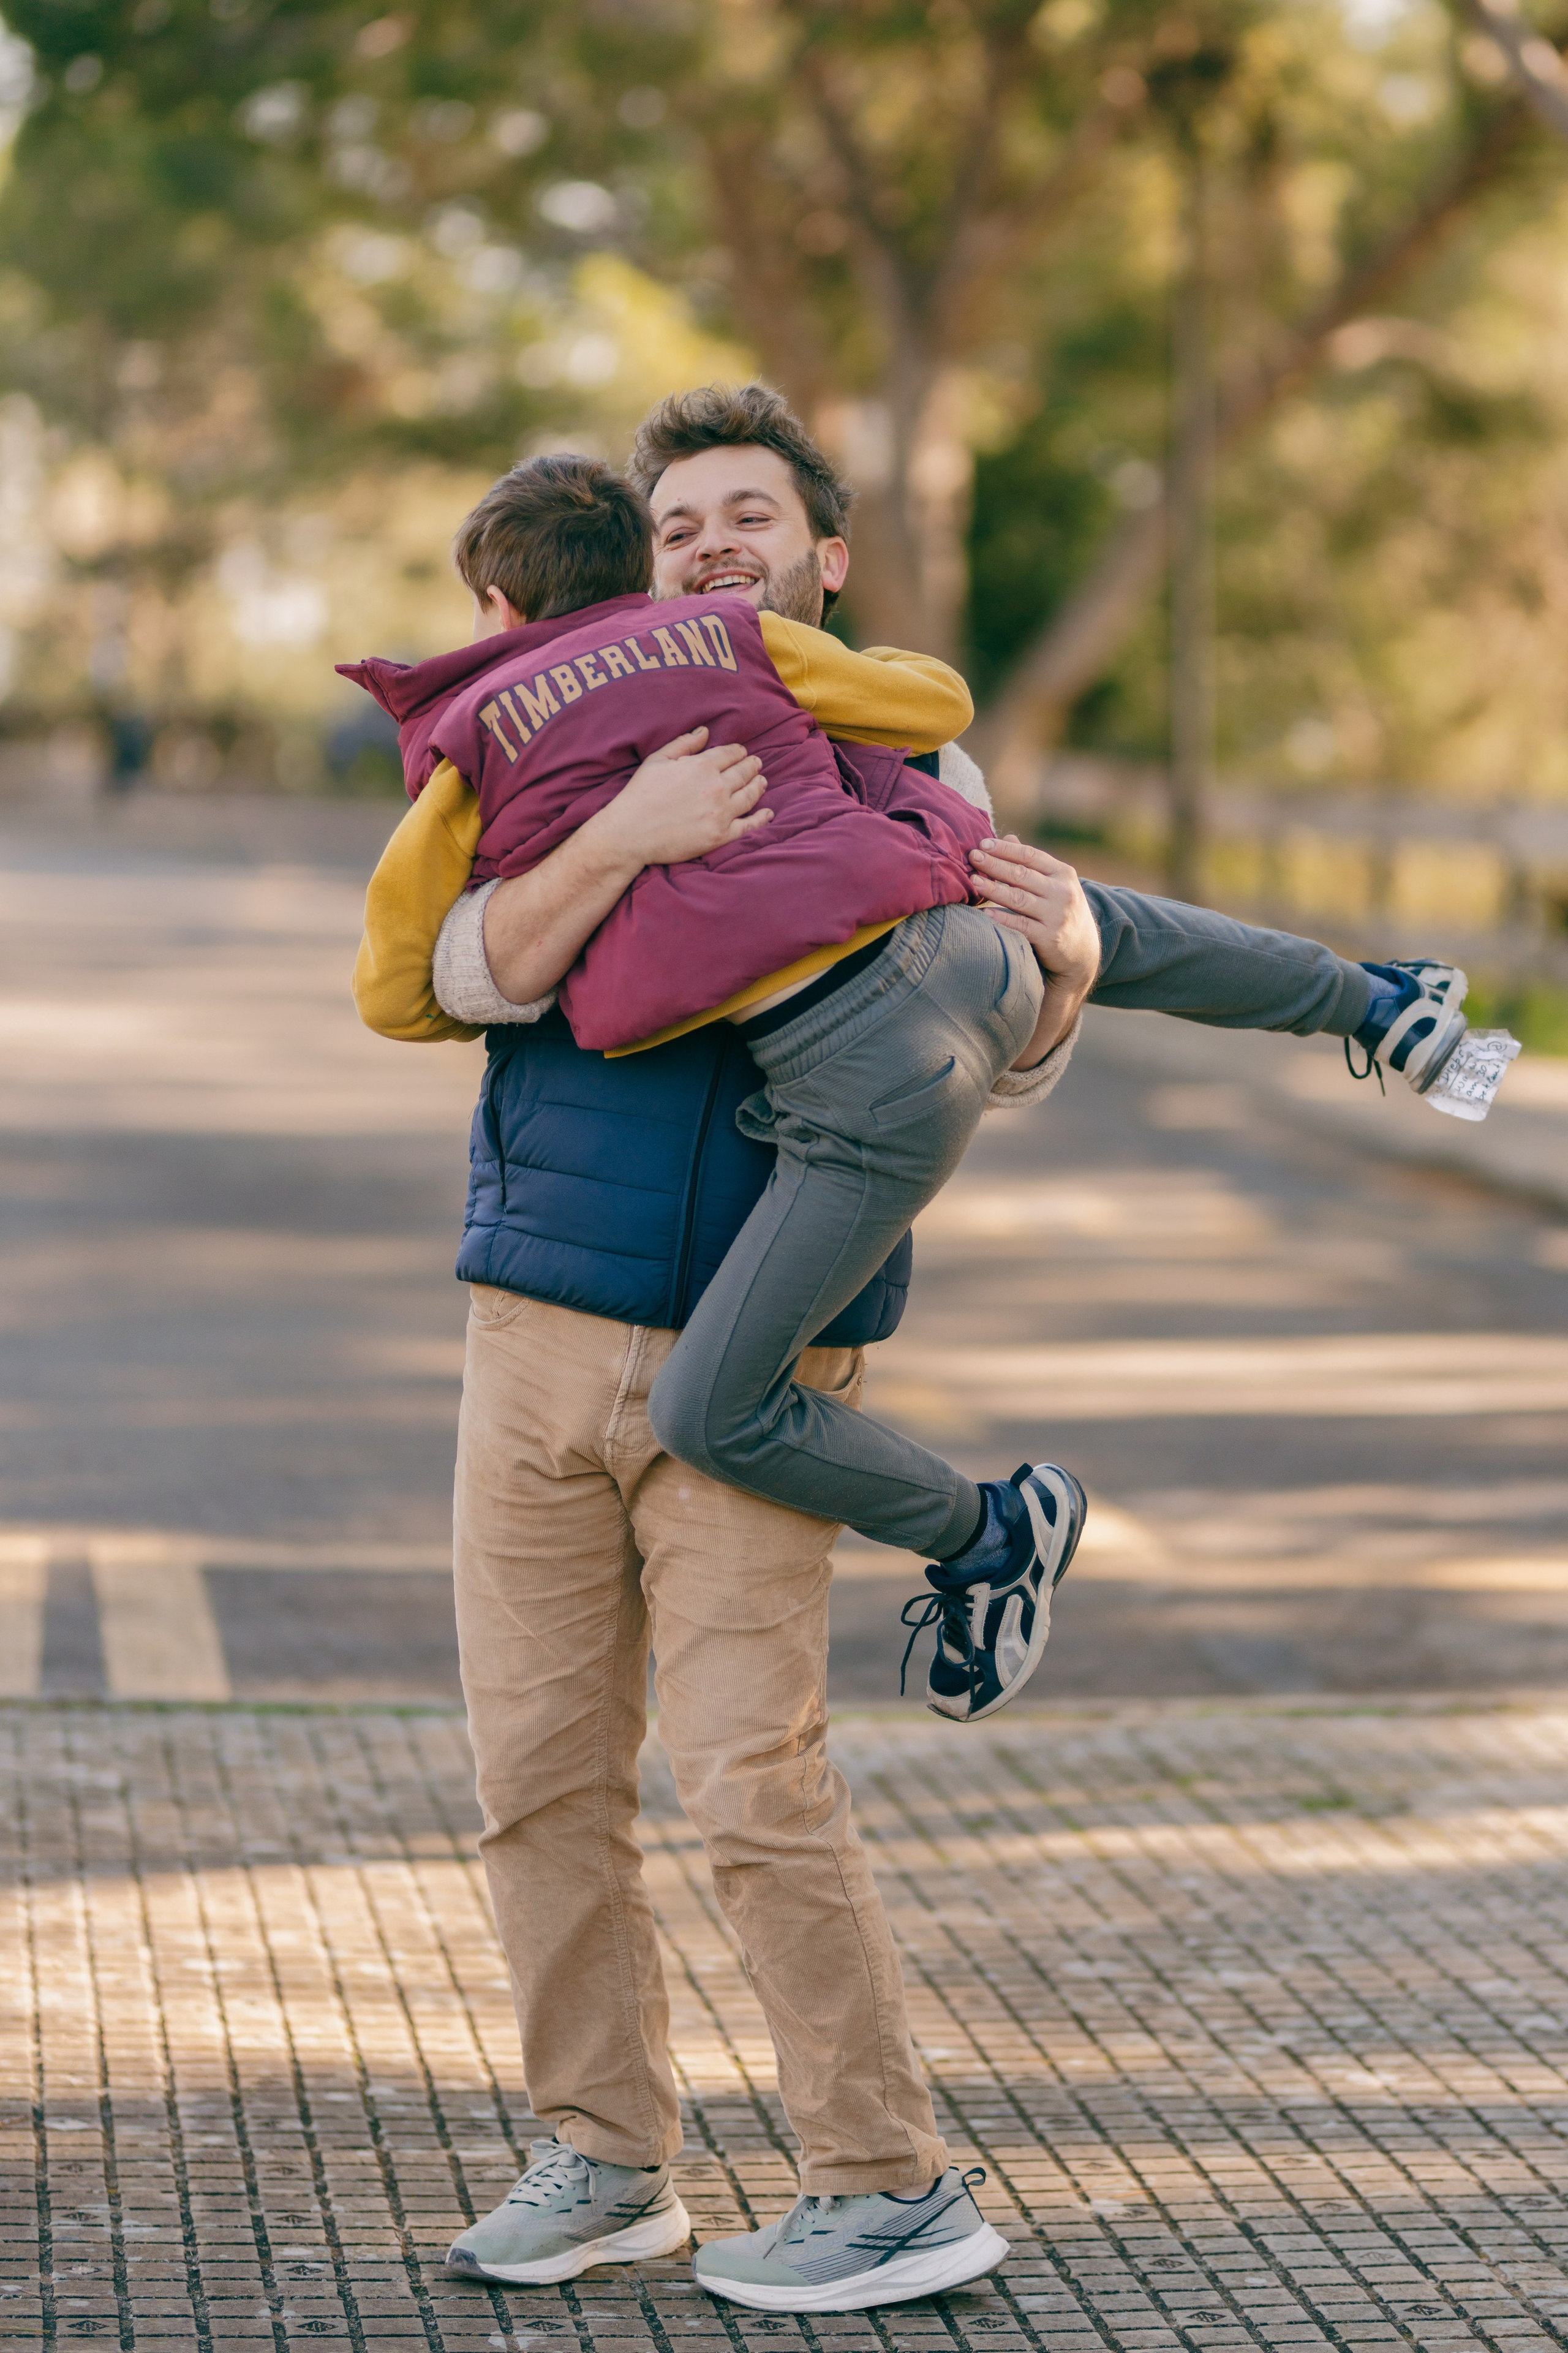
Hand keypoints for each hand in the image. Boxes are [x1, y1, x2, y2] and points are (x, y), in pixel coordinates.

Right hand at [591, 726, 771, 870]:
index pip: (731, 754)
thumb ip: (684, 744)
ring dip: (759, 786)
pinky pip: (749, 825)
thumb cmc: (640, 794)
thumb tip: (705, 731)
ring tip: (762, 782)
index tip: (741, 753)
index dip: (738, 752)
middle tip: (757, 765)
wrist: (631, 833)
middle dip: (752, 766)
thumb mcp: (658, 760)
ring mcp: (721, 812)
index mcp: (702, 765)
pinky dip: (761, 818)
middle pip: (744, 773)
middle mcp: (716, 787)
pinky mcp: (721, 835)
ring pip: (750, 796)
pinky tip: (767, 813)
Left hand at [969, 835, 1100, 1068]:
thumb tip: (1007, 837)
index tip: (983, 843)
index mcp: (1063, 873)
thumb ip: (1031, 863)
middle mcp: (1062, 892)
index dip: (1005, 849)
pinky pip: (1021, 926)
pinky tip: (985, 913)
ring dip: (994, 888)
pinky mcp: (1049, 937)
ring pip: (1019, 898)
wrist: (1082, 950)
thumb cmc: (1060, 909)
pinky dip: (1002, 918)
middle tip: (973, 856)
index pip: (1030, 855)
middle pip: (1022, 874)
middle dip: (995, 864)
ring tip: (974, 880)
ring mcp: (1056, 915)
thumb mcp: (1054, 883)